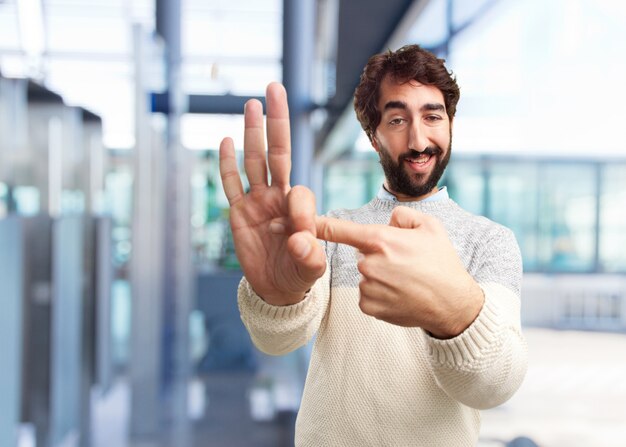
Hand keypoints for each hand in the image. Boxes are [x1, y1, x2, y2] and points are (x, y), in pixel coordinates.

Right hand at [219, 83, 325, 305]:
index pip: (300, 193)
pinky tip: (226, 140)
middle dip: (277, 123)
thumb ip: (309, 255)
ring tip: (252, 103)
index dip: (300, 210)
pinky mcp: (239, 213)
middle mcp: (278, 198)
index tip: (297, 237)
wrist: (277, 289)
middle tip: (275, 89)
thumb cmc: (298, 275)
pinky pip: (231, 185)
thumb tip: (298, 240)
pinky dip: (227, 165)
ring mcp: (257, 202)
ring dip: (253, 132)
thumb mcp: (310, 269)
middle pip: (277, 153)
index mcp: (300, 208)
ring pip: (254, 161)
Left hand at [316, 206, 483, 337]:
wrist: (453, 304)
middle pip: (362, 255)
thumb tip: (388, 222)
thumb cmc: (442, 262)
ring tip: (407, 281)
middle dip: (379, 256)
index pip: (342, 230)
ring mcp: (368, 287)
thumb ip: (402, 216)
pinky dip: (379, 295)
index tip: (302, 221)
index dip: (321, 224)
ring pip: (365, 276)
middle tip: (406, 264)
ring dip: (380, 277)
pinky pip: (366, 295)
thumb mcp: (430, 227)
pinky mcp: (368, 307)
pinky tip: (400, 295)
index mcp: (381, 240)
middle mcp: (369, 263)